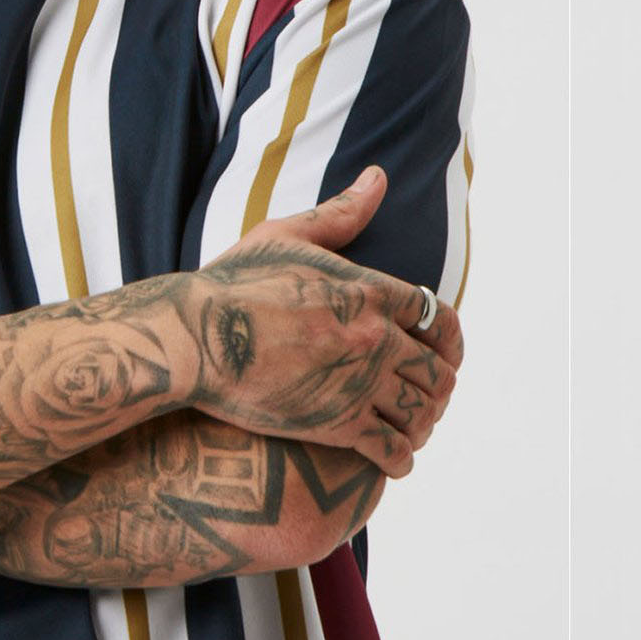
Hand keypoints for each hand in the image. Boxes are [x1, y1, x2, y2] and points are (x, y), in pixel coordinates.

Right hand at [188, 165, 463, 478]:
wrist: (192, 338)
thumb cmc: (229, 284)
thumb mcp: (284, 237)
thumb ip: (339, 213)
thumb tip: (378, 177)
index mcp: (371, 290)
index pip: (439, 317)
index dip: (448, 339)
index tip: (442, 352)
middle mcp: (376, 337)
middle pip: (439, 370)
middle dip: (440, 387)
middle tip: (430, 397)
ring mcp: (359, 383)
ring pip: (421, 412)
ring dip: (424, 424)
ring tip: (415, 430)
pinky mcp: (336, 425)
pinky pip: (391, 449)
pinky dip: (401, 459)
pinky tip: (395, 461)